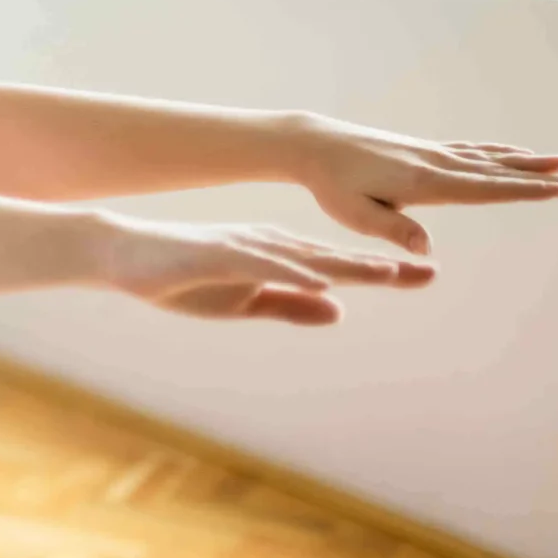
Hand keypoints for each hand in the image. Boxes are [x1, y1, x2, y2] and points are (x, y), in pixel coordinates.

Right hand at [101, 217, 435, 325]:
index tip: (425, 276)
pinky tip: (320, 282)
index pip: (339, 269)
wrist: (128, 258)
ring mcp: (247, 248)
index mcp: (279, 259)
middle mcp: (272, 247)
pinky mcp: (221, 254)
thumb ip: (289, 306)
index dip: (382, 273)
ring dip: (347, 267)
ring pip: (306, 259)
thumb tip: (338, 311)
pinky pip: (263, 265)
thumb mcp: (243, 303)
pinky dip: (293, 273)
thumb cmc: (183, 279)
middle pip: (335, 260)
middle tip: (429, 272)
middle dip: (382, 268)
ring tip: (388, 274)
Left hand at [284, 114, 557, 254]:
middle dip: (539, 178)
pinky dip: (497, 153)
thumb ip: (393, 230)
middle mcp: (436, 164)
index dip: (523, 190)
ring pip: (488, 159)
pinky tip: (512, 153)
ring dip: (525, 162)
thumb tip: (427, 249)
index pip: (484, 189)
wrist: (316, 145)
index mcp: (425, 184)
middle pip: (498, 173)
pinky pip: (470, 151)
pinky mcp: (424, 151)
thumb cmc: (332, 186)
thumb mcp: (355, 215)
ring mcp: (432, 154)